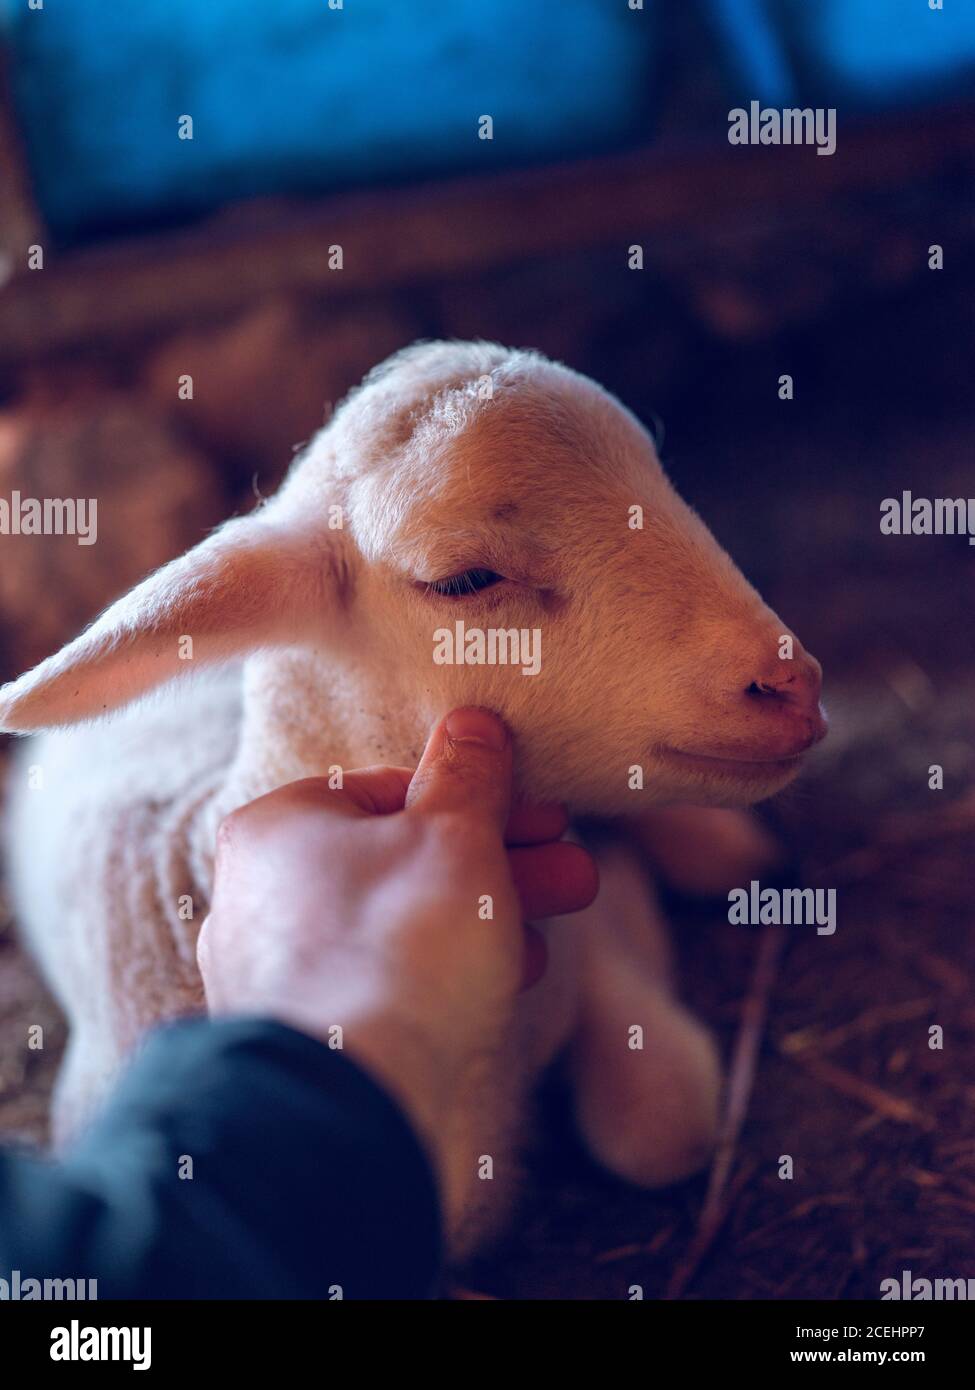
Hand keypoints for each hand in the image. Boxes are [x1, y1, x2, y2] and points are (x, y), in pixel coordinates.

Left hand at [197, 708, 597, 1181]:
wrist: (352, 1108)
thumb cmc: (399, 949)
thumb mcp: (454, 836)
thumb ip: (468, 775)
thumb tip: (474, 725)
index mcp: (279, 828)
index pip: (390, 790)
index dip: (479, 797)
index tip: (543, 812)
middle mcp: (262, 896)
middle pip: (402, 857)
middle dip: (501, 858)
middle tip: (575, 867)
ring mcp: (279, 972)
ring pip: (400, 921)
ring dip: (490, 909)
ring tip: (565, 912)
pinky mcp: (310, 1035)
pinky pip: (387, 980)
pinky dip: (451, 967)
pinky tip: (515, 970)